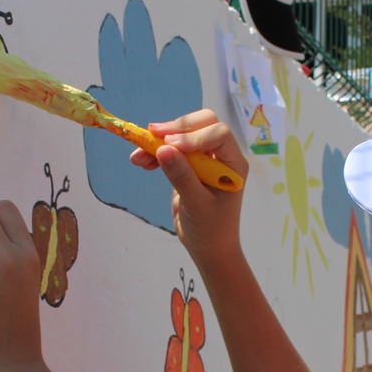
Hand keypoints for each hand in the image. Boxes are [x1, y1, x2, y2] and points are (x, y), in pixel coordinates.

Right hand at [134, 110, 248, 267]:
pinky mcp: (189, 165)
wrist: (207, 247)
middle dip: (176, 128)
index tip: (171, 147)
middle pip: (202, 124)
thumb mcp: (196, 204)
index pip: (219, 134)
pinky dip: (156, 151)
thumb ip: (181, 176)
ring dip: (159, 140)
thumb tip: (163, 149)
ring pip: (183, 134)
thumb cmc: (210, 229)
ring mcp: (205, 158)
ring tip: (138, 155)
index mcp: (233, 163)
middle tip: (152, 135)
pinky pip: (172, 149)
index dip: (194, 136)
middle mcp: (221, 155)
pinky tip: (141, 161)